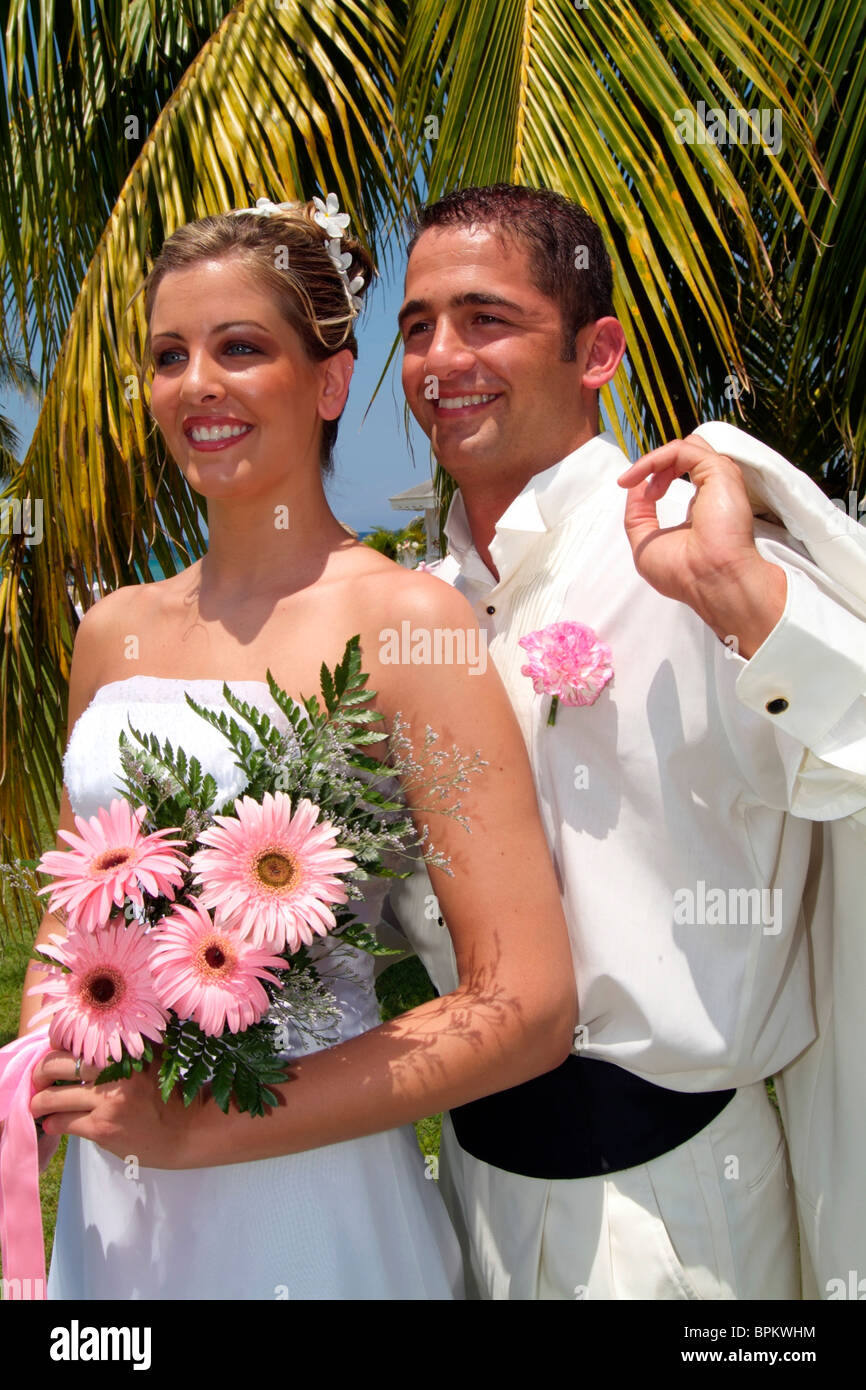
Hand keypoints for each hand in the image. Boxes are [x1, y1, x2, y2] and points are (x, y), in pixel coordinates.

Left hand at [30, 1048, 204, 1169]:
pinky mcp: (103, 1128)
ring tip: (39, 1106)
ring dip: (39, 1103)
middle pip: (55, 1064)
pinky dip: (53, 1124)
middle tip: (39, 1081)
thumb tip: (83, 1042)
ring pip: (52, 1098)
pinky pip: (62, 1123)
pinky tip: (55, 1124)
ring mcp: (108, 1100)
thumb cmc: (167, 1093)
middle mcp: (116, 1070)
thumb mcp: (152, 1057)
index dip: (54, 1049)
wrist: (187, 1129)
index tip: (52, 1058)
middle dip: (40, 1074)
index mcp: (125, 1049)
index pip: (74, 1040)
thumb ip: (125, 1047)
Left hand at [617, 434, 786, 658]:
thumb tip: (634, 484)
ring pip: (685, 447)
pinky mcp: (719, 471)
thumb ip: (637, 514)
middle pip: (684, 455)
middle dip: (654, 466)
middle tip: (635, 485)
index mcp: (700, 507)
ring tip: (637, 480)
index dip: (653, 477)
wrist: (711, 581)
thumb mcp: (645, 544)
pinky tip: (643, 478)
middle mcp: (712, 490)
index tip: (629, 486)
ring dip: (653, 461)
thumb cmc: (684, 573)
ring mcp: (719, 479)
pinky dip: (655, 459)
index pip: (680, 474)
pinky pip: (682, 450)